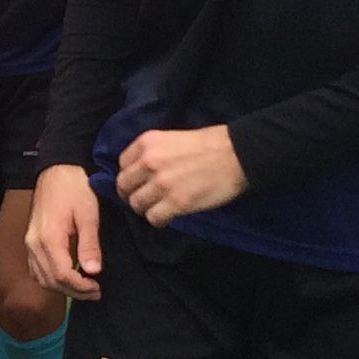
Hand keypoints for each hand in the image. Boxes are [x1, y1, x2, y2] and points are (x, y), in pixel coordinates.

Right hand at [23, 162, 104, 300]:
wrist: (57, 169)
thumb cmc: (75, 188)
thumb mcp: (88, 215)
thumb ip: (90, 244)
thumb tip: (93, 271)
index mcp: (49, 238)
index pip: (62, 275)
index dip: (80, 287)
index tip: (98, 287)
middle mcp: (34, 244)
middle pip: (50, 280)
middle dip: (74, 291)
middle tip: (96, 291)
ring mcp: (30, 243)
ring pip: (41, 277)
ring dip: (62, 287)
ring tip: (85, 286)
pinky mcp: (30, 241)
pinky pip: (36, 269)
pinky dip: (51, 279)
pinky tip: (68, 276)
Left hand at [114, 124, 245, 227]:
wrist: (236, 154)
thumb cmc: (209, 144)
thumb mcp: (172, 138)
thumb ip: (153, 153)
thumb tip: (140, 171)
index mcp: (147, 142)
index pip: (122, 164)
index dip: (130, 176)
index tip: (139, 182)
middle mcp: (149, 162)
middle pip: (124, 186)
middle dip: (132, 194)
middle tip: (145, 199)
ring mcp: (161, 183)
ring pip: (136, 204)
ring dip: (145, 209)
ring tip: (158, 208)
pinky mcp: (176, 202)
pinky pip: (154, 218)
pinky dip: (159, 220)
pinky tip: (168, 216)